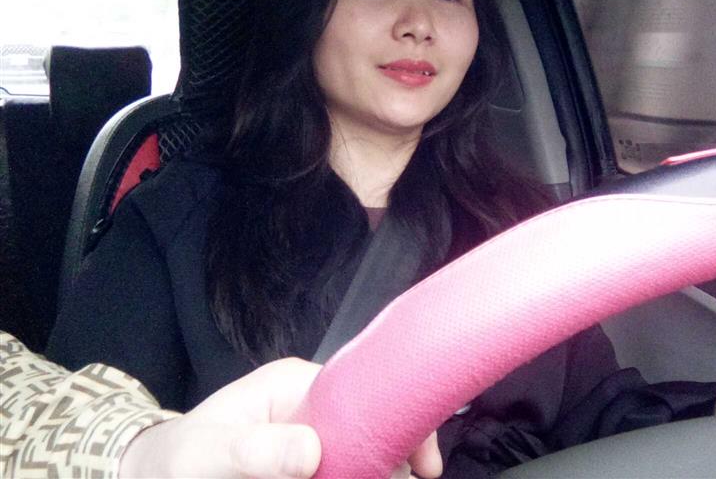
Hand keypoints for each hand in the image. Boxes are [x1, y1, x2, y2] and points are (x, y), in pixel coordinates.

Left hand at [120, 357, 441, 477]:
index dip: (395, 421)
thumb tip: (314, 451)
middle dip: (392, 456)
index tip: (421, 464)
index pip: (361, 390)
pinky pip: (343, 467)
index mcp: (296, 384)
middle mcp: (312, 404)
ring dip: (376, 471)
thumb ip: (255, 450)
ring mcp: (311, 434)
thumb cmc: (179, 458)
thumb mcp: (209, 453)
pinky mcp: (308, 461)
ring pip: (361, 452)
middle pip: (370, 424)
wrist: (156, 474)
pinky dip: (357, 475)